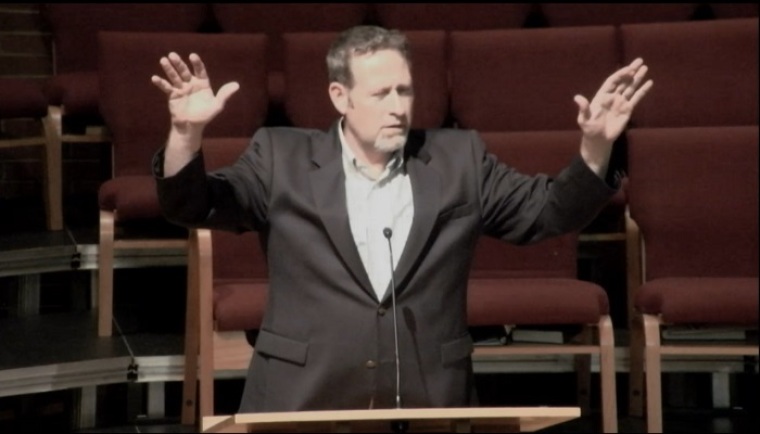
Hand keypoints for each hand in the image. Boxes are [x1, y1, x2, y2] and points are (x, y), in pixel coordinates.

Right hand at [151, 52, 238, 132]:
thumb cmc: (205, 115)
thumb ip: (225, 94)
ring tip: (163, 60)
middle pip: (184, 71)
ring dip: (169, 69)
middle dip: (179, 63)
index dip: (196, 63)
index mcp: (202, 84)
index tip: (192, 56)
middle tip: (173, 55)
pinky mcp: (173, 95)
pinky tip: (154, 78)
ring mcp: (181, 88)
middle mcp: (191, 84)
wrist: (192, 126)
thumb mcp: (217, 105)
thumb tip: (237, 85)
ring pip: (174, 76)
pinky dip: (161, 83)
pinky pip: (166, 88)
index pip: (200, 71)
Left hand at [574, 58, 652, 175]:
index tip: (629, 69)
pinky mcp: (628, 109)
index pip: (612, 81)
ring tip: (645, 68)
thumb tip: (577, 97)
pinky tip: (649, 83)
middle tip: (640, 61)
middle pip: (623, 81)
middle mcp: (612, 96)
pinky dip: (643, 90)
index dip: (620, 74)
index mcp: (602, 96)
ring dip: (637, 78)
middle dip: (631, 71)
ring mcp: (621, 102)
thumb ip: (584, 108)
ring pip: (630, 87)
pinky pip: (636, 98)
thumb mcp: (584, 119)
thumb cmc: (590, 129)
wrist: (599, 140)